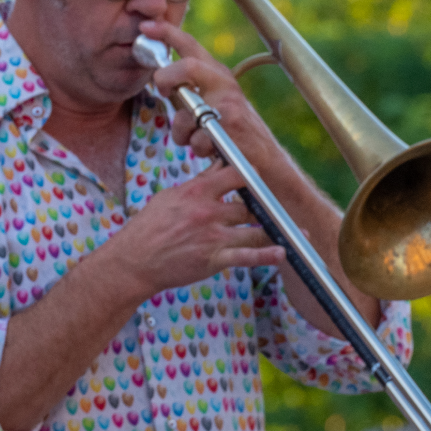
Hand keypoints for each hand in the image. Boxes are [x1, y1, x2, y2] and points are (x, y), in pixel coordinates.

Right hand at [94, 163, 284, 294]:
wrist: (133, 261)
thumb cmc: (148, 228)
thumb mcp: (169, 197)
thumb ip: (197, 185)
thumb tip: (216, 169)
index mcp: (196, 192)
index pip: (234, 173)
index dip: (251, 174)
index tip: (260, 177)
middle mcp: (207, 212)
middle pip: (250, 203)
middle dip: (267, 205)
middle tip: (283, 206)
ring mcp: (212, 237)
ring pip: (255, 230)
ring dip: (277, 231)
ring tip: (297, 232)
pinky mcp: (213, 259)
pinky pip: (246, 257)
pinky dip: (267, 255)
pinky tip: (283, 253)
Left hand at [140, 20, 259, 160]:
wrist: (263, 155)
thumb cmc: (230, 129)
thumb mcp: (211, 102)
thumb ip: (188, 90)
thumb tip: (159, 81)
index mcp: (216, 74)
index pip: (191, 45)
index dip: (166, 32)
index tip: (145, 26)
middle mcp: (224, 83)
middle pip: (188, 66)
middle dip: (166, 78)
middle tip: (161, 89)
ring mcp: (229, 103)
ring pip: (186, 112)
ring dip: (183, 132)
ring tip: (197, 138)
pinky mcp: (232, 125)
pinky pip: (196, 138)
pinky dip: (197, 147)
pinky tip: (210, 150)